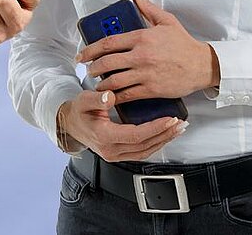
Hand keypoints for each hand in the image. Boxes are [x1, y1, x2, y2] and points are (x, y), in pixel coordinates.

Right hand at [58, 90, 186, 161]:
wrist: (71, 125)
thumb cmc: (78, 112)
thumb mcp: (83, 101)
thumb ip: (96, 98)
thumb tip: (109, 96)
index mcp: (103, 136)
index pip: (135, 136)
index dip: (154, 128)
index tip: (169, 119)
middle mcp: (110, 150)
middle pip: (144, 145)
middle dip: (165, 134)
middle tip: (180, 123)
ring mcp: (115, 155)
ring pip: (145, 151)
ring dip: (163, 141)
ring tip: (177, 129)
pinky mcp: (120, 155)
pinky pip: (142, 152)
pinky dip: (156, 144)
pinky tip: (165, 136)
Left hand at [76, 0, 216, 101]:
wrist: (203, 65)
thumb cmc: (184, 44)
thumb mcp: (166, 20)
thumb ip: (146, 6)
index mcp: (142, 37)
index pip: (108, 43)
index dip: (90, 50)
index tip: (82, 55)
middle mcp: (141, 55)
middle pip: (106, 63)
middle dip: (93, 68)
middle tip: (88, 70)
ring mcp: (145, 73)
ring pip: (114, 80)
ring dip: (101, 84)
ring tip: (98, 84)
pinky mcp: (151, 89)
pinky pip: (127, 94)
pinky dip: (115, 97)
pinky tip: (110, 96)